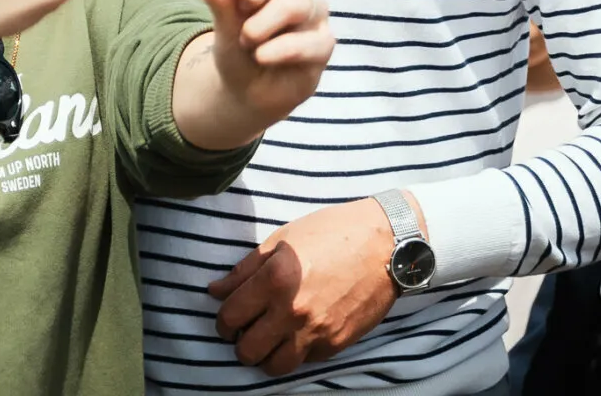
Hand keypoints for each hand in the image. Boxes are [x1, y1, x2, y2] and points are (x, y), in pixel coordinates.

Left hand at [183, 0, 333, 129]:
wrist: (248, 91)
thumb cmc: (238, 45)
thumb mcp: (222, 22)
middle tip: (243, 1)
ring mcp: (313, 15)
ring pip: (295, 5)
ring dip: (263, 25)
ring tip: (248, 40)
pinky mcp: (323, 45)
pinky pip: (309, 41)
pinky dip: (280, 50)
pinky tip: (264, 56)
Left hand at [209, 196, 415, 374]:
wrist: (385, 245)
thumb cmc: (332, 233)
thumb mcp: (282, 240)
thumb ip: (245, 270)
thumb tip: (215, 291)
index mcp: (275, 280)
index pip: (230, 317)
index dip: (222, 321)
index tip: (226, 319)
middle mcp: (293, 311)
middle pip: (247, 350)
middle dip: (239, 343)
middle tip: (243, 332)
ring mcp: (317, 331)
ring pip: (274, 366)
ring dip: (264, 356)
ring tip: (267, 340)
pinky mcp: (336, 344)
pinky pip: (303, 362)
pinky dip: (293, 353)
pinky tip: (295, 334)